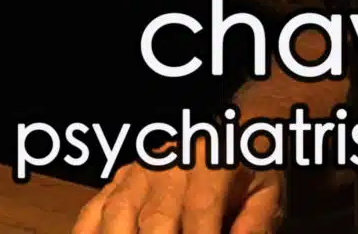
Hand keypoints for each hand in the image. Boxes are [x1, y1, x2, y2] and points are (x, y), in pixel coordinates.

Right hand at [72, 145, 282, 233]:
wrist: (232, 133)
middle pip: (156, 220)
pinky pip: (90, 214)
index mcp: (212, 161)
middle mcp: (170, 163)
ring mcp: (137, 172)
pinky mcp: (115, 182)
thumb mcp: (266, 194)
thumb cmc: (249, 172)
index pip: (200, 210)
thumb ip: (255, 226)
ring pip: (117, 217)